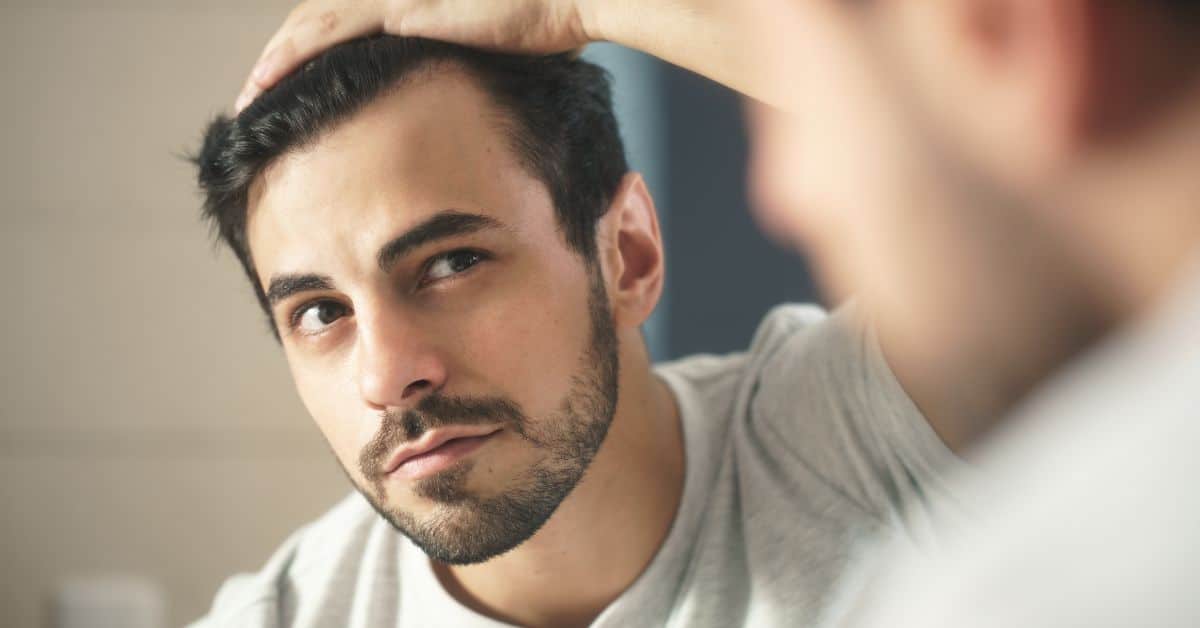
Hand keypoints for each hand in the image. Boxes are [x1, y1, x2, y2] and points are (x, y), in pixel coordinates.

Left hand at [236, 0, 591, 110]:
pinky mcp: (401, 10)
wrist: (569, 0)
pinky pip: (330, 33)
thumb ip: (461, 68)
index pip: (342, 24)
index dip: (309, 55)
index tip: (289, 91)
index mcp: (410, 4)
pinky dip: (295, 57)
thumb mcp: (493, 52)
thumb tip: (462, 102)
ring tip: (248, 97)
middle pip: (315, 21)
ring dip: (274, 62)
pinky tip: (269, 82)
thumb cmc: (546, 24)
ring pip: (312, 25)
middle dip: (279, 61)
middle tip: (252, 97)